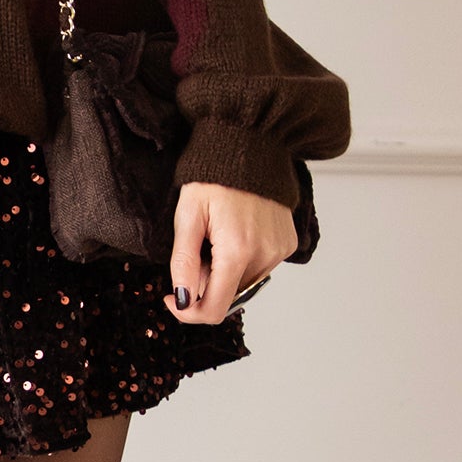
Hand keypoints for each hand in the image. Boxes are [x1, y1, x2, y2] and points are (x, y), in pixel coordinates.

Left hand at [164, 185, 297, 324]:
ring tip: (219, 237)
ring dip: (225, 273)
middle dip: (206, 284)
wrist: (249, 148)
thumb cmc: (214, 179)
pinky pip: (260, 269)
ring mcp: (279, 251)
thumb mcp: (187, 216)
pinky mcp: (287, 245)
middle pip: (228, 296)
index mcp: (237, 251)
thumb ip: (184, 262)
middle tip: (198, 249)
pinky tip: (237, 234)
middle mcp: (264, 255)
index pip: (215, 309)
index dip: (189, 312)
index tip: (173, 298)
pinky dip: (243, 261)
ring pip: (243, 284)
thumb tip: (183, 300)